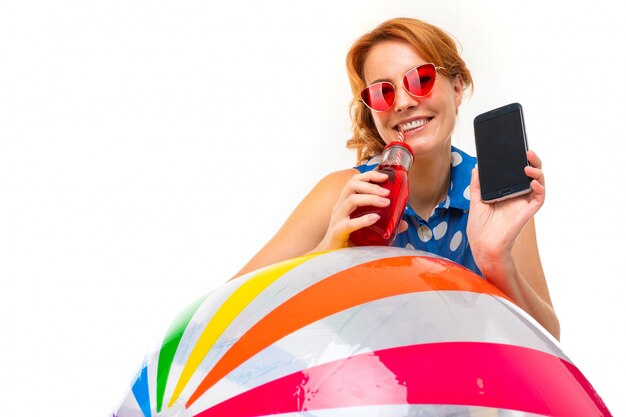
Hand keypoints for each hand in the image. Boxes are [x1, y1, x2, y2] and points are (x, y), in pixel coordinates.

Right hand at [315, 170, 391, 250]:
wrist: (331, 258)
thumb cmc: (348, 241)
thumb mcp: (367, 229)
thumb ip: (385, 225)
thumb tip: (404, 223)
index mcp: (345, 203)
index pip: (354, 181)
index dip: (369, 175)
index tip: (385, 176)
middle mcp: (340, 207)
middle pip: (351, 185)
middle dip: (371, 185)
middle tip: (387, 192)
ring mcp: (337, 219)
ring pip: (351, 200)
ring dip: (370, 198)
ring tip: (385, 203)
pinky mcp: (338, 232)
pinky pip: (350, 223)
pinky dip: (363, 219)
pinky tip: (375, 218)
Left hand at [467, 150, 544, 271]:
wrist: (483, 245)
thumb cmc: (479, 227)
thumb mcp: (475, 201)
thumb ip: (477, 185)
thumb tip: (476, 167)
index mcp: (506, 191)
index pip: (516, 172)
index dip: (519, 160)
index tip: (517, 147)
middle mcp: (518, 195)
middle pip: (531, 174)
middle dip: (532, 161)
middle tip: (526, 151)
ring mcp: (524, 203)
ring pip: (538, 183)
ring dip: (537, 172)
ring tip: (528, 164)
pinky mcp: (528, 212)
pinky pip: (539, 198)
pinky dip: (539, 188)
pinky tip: (532, 181)